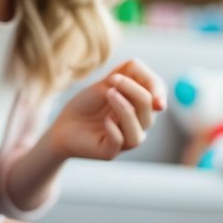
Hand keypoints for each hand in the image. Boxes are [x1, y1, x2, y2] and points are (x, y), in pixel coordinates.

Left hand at [49, 59, 166, 160]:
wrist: (63, 125)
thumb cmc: (86, 104)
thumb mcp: (106, 83)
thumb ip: (127, 78)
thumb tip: (149, 86)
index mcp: (141, 105)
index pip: (159, 90)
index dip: (154, 83)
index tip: (134, 70)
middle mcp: (139, 123)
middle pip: (150, 106)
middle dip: (134, 90)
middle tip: (112, 80)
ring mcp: (127, 139)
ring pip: (139, 126)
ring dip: (125, 108)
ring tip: (108, 94)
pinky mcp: (111, 152)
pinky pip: (120, 141)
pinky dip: (113, 128)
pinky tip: (105, 120)